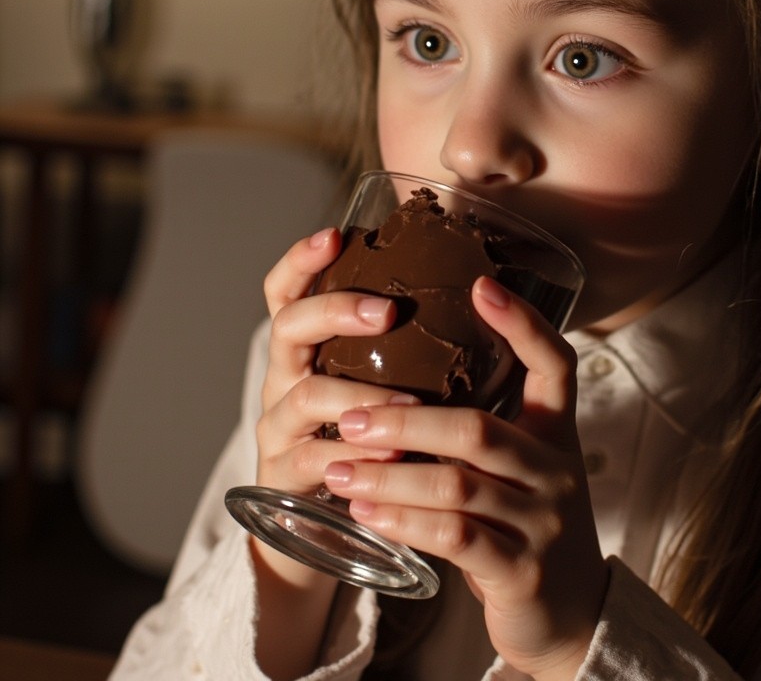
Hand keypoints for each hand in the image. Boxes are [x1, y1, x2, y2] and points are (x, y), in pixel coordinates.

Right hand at [254, 227, 406, 585]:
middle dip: (338, 311)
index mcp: (306, 346)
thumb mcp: (378, 382)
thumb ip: (404, 346)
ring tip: (414, 406)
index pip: (286, 290)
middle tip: (388, 312)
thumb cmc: (370, 436)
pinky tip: (394, 459)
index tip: (335, 235)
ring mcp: (279, 425)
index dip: (303, 259)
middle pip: (290, 326)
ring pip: (308, 394)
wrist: (329, 525)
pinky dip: (357, 456)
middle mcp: (284, 376)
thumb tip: (480, 292)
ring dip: (363, 395)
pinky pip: (316, 457)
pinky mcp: (284, 475)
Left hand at [323, 275, 608, 680]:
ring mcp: (543, 520)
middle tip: (349, 416)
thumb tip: (405, 377)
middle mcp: (557, 468)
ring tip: (340, 467)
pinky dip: (403, 522)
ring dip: (388, 476)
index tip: (480, 284)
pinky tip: (366, 514)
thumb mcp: (520, 465)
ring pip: (457, 484)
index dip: (523, 323)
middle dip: (404, 421)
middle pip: (478, 429)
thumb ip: (482, 427)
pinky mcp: (521, 569)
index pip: (556, 363)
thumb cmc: (525, 522)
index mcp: (558, 431)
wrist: (568, 611)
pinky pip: (454, 536)